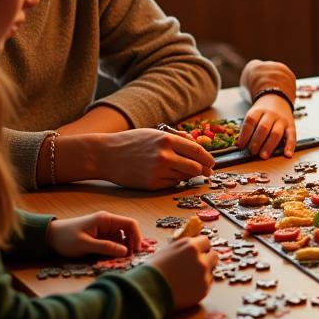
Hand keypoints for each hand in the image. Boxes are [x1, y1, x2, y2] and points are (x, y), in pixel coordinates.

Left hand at [47, 211, 142, 258]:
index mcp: (105, 219)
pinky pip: (113, 244)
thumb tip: (125, 251)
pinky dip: (115, 251)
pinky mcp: (100, 237)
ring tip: (119, 261)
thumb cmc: (65, 238)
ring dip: (123, 249)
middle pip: (128, 232)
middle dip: (131, 245)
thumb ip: (105, 247)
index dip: (137, 236)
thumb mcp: (85, 244)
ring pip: (122, 239)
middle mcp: (107, 223)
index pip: (130, 224)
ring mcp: (104, 230)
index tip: (137, 251)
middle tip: (129, 259)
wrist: (49, 237)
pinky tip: (112, 259)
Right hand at [96, 128, 214, 188]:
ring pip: (185, 177)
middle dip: (204, 170)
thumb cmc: (131, 142)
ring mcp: (158, 171)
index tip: (212, 163)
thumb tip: (197, 146)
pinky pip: (172, 184)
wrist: (106, 155)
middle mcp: (165, 156)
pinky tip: (172, 176)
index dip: (208, 158)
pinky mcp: (152, 184)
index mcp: (167, 140)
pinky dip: (176, 181)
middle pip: (195, 167)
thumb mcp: (154, 133)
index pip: (197, 151)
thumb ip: (176, 138)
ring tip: (188, 173)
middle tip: (207, 172)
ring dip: (190, 176)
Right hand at [147, 236, 217, 309]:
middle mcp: (200, 259)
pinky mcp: (204, 289)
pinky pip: (207, 284)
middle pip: (213, 255)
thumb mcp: (167, 250)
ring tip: (188, 278)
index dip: (200, 247)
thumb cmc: (152, 270)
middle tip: (194, 266)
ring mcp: (203, 275)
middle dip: (206, 258)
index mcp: (191, 246)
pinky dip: (199, 285)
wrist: (147, 291)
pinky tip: (186, 288)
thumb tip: (192, 243)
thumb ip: (182, 246)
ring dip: (204, 272)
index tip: (195, 252)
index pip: (206, 241)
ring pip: (211, 270)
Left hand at [239, 95, 295, 158]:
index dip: (244, 135)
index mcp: (259, 110)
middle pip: (263, 128)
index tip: (241, 146)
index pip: (250, 121)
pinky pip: (292, 136)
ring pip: (276, 133)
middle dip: (257, 141)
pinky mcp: (291, 126)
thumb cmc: (262, 112)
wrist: (277, 99)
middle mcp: (271, 114)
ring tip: (263, 156)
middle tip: (252, 151)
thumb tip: (240, 144)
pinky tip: (287, 154)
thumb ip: (248, 128)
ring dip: (269, 146)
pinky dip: (290, 146)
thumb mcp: (253, 114)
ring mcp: (282, 120)